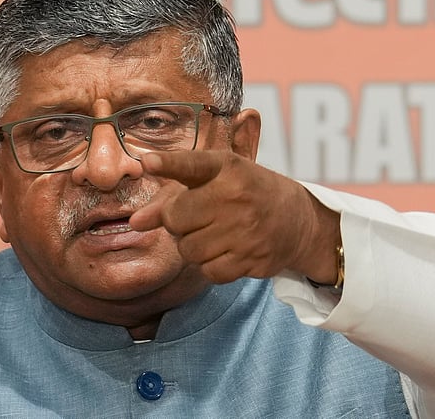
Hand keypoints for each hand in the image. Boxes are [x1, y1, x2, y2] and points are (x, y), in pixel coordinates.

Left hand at [129, 150, 339, 283]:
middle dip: (177, 222)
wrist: (298, 220)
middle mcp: (237, 197)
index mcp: (228, 169)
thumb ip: (170, 197)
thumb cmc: (247, 193)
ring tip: (212, 233)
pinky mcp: (253, 259)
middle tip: (197, 217)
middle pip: (176, 219)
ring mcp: (247, 231)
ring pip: (188, 250)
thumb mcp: (214, 181)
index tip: (149, 163)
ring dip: (192, 246)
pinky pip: (208, 271)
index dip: (168, 163)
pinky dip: (210, 265)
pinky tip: (224, 250)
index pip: (192, 165)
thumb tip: (135, 223)